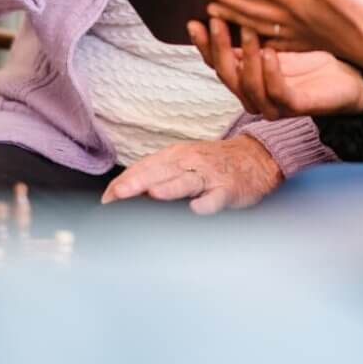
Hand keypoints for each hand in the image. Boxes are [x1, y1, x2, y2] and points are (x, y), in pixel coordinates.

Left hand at [100, 136, 282, 214]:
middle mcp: (190, 162)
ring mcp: (210, 176)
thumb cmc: (212, 164)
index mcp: (176, 155)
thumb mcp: (183, 161)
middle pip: (161, 171)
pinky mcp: (228, 189)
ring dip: (170, 187)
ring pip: (187, 181)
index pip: (144, 167)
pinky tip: (196, 208)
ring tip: (153, 194)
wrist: (256, 157)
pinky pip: (215, 198)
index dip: (124, 183)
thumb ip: (156, 174)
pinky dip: (206, 203)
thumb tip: (120, 191)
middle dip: (138, 182)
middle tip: (117, 195)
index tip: (106, 200)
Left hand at [187, 0, 362, 82]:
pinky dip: (252, 30)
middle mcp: (293, 18)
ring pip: (255, 21)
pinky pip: (269, 36)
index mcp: (299, 2)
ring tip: (207, 5)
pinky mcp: (308, 39)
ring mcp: (299, 32)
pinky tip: (246, 29)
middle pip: (247, 3)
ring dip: (230, 11)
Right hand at [190, 18, 362, 118]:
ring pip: (249, 86)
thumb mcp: (278, 35)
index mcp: (247, 78)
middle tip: (216, 21)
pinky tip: (270, 53)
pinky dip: (271, 73)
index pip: (217, 63)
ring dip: (246, 57)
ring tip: (248, 30)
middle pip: (226, 75)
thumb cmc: (313, 57)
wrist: (349, 78)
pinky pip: (278, 93)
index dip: (204, 44)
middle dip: (219, 47)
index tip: (195, 22)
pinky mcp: (297, 107)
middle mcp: (255, 96)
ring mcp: (274, 105)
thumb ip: (254, 26)